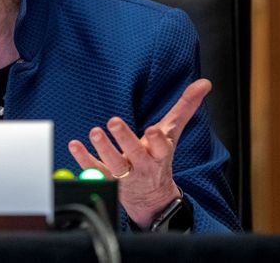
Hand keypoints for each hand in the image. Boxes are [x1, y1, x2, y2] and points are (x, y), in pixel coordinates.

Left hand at [68, 78, 210, 228]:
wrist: (152, 196)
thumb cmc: (159, 155)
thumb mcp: (173, 132)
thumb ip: (185, 107)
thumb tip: (204, 82)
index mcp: (160, 154)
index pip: (162, 148)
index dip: (157, 140)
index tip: (153, 130)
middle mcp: (144, 165)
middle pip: (135, 154)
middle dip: (125, 139)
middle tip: (113, 121)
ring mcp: (125, 175)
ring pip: (114, 165)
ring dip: (103, 148)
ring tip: (95, 132)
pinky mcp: (108, 181)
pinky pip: (94, 171)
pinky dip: (83, 158)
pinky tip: (74, 145)